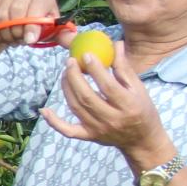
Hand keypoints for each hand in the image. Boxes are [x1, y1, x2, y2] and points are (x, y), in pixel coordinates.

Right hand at [0, 0, 62, 46]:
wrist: (19, 21)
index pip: (36, 9)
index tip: (29, 41)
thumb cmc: (40, 26)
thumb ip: (64, 36)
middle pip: (17, 11)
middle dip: (17, 31)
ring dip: (6, 33)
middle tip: (20, 41)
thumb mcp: (52, 32)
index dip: (32, 26)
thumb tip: (75, 39)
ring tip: (13, 40)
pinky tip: (2, 35)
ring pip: (3, 15)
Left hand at [40, 41, 169, 157]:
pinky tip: (44, 110)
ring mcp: (98, 129)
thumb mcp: (139, 89)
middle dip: (75, 77)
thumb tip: (115, 44)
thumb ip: (124, 68)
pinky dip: (54, 122)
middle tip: (69, 61)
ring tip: (65, 72)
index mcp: (128, 105)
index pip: (108, 86)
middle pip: (87, 97)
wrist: (142, 140)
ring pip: (76, 108)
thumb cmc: (142, 109)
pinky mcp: (89, 137)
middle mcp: (112, 119)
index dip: (95, 69)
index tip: (86, 54)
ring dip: (66, 88)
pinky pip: (68, 131)